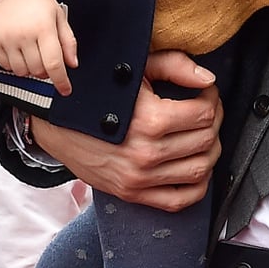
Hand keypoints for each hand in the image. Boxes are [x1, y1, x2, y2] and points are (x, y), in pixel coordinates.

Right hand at [0, 0, 78, 93]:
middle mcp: (23, 36)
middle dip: (46, 71)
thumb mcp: (59, 17)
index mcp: (44, 29)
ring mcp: (6, 39)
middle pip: (38, 71)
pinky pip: (5, 66)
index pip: (54, 64)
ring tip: (32, 53)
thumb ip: (67, 42)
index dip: (61, 81)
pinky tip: (19, 51)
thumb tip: (72, 64)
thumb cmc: (38, 2)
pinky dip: (15, 65)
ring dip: (30, 69)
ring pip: (21, 72)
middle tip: (46, 58)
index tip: (66, 90)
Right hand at [30, 51, 221, 210]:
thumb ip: (174, 67)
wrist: (55, 122)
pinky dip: (197, 188)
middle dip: (213, 123)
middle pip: (205, 141)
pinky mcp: (132, 193)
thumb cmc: (96, 92)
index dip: (212, 100)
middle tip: (205, 112)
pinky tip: (194, 167)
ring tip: (202, 137)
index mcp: (150, 121)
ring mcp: (139, 178)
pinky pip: (179, 201)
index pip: (204, 114)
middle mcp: (146, 153)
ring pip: (200, 170)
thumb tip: (208, 80)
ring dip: (210, 152)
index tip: (205, 94)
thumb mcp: (133, 70)